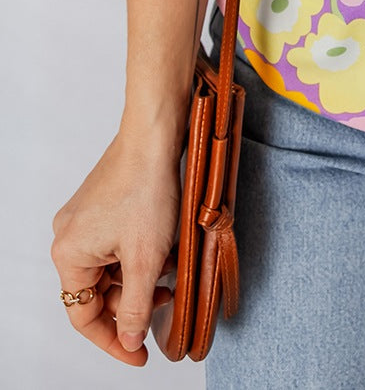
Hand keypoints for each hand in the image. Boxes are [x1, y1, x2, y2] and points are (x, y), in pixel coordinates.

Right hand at [51, 130, 180, 363]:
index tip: (140, 355)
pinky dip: (139, 254)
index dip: (114, 341)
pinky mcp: (102, 204)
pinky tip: (163, 248)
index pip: (84, 317)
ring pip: (111, 268)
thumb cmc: (146, 188)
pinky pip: (117, 244)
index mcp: (68, 255)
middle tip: (164, 300)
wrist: (154, 136)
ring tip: (168, 270)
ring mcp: (85, 219)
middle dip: (133, 301)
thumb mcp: (145, 260)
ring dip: (140, 276)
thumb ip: (133, 308)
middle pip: (99, 291)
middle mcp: (69, 237)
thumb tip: (128, 341)